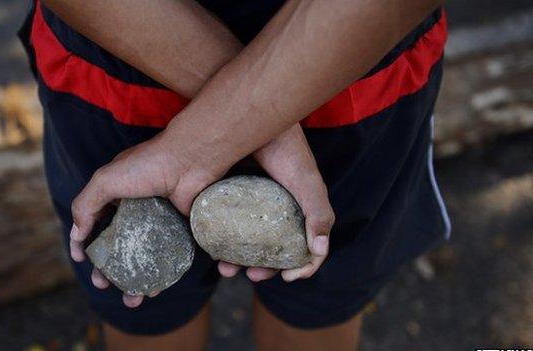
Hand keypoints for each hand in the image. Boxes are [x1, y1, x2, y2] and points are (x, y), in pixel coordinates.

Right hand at [69, 134, 225, 307]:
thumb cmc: (148, 165)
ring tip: (132, 299)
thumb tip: (77, 234)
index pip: (95, 222)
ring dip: (134, 278)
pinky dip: (158, 273)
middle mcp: (135, 206)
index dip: (85, 242)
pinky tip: (154, 288)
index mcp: (115, 192)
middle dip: (108, 269)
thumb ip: (85, 205)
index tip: (83, 260)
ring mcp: (157, 219)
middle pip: (117, 244)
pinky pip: (165, 255)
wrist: (191, 160)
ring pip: (141, 254)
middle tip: (103, 285)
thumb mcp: (107, 180)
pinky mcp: (178, 228)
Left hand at [217, 124, 334, 282]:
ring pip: (239, 244)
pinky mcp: (215, 199)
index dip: (297, 265)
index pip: (298, 244)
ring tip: (227, 270)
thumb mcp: (306, 181)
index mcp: (291, 206)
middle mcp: (265, 207)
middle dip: (263, 269)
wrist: (243, 118)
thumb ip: (319, 214)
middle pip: (267, 249)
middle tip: (254, 275)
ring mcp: (239, 204)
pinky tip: (214, 254)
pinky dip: (216, 245)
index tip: (288, 275)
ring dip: (236, 263)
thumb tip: (318, 251)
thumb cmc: (282, 147)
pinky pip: (216, 228)